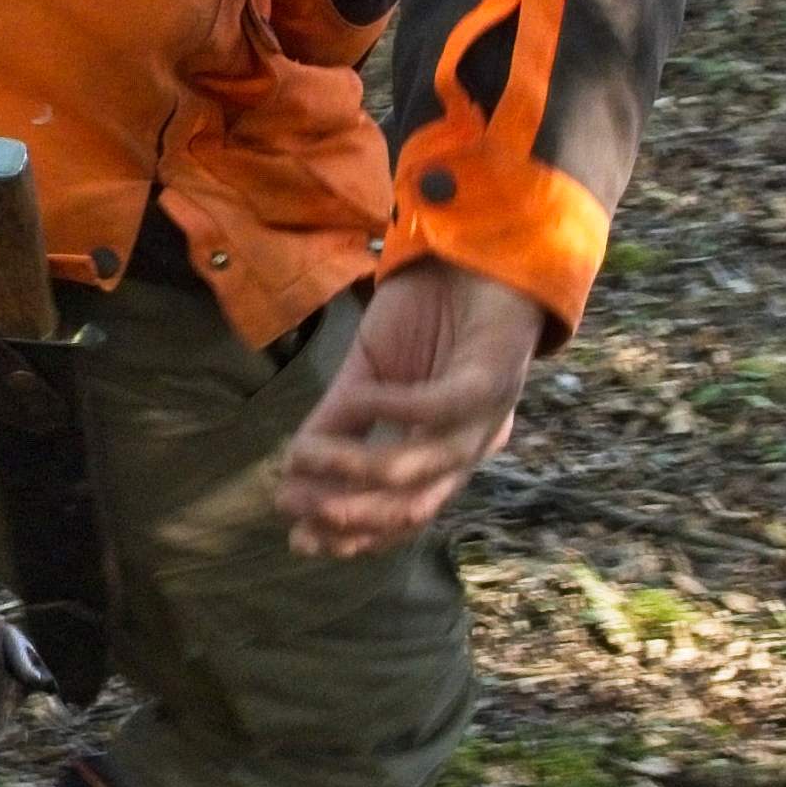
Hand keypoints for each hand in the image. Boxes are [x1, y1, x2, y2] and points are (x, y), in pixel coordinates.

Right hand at [272, 262, 546, 555]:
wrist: (474, 249)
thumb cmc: (427, 314)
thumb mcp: (368, 374)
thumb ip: (340, 418)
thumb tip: (293, 465)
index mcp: (443, 455)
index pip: (400, 515)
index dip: (352, 536)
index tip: (296, 537)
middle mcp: (470, 449)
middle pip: (414, 508)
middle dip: (350, 516)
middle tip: (292, 504)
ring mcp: (486, 418)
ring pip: (422, 468)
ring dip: (359, 470)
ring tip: (306, 457)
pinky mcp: (493, 379)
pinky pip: (438, 409)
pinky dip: (391, 408)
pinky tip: (356, 397)